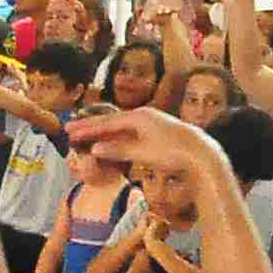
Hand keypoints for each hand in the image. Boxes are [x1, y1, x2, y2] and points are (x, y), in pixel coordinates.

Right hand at [68, 106, 221, 191]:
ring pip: (121, 128)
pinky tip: (113, 142)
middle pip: (112, 122)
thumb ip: (118, 149)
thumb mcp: (142, 152)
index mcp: (139, 116)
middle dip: (91, 127)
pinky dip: (118, 138)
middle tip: (71, 130)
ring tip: (87, 135)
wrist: (202, 155)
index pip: (106, 122)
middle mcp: (144, 116)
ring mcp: (152, 124)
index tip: (69, 131)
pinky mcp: (158, 133)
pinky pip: (131, 133)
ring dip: (103, 133)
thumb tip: (96, 148)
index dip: (86, 128)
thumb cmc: (173, 153)